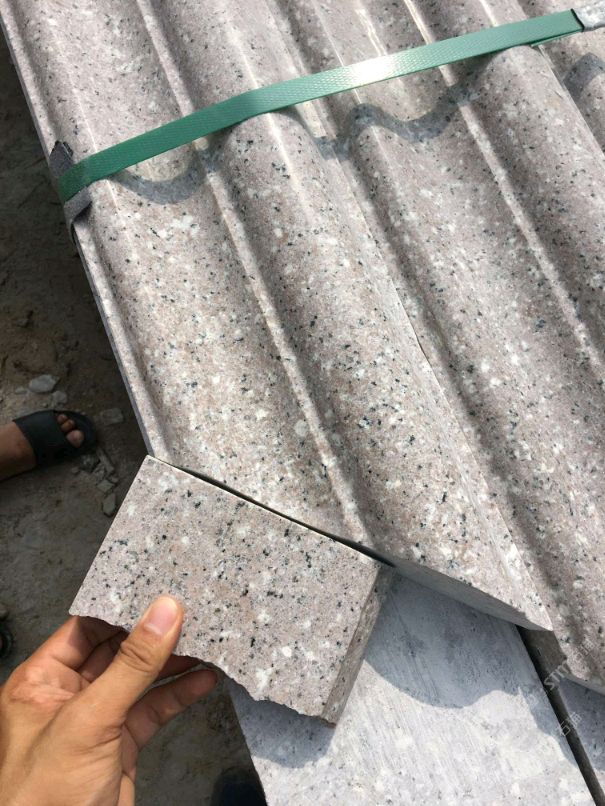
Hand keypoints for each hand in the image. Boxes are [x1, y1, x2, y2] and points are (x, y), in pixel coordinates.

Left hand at [0, 596, 215, 804]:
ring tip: (207, 640)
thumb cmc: (47, 795)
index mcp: (41, 682)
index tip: (158, 590)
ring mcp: (96, 722)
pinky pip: (152, 709)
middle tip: (192, 612)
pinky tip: (203, 680)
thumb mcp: (90, 720)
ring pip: (139, 680)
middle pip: (117, 651)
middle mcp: (67, 697)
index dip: (120, 609)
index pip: (84, 630)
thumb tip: (165, 610)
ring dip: (172, 662)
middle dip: (154, 634)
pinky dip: (178, 694)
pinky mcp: (121, 745)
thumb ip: (132, 665)